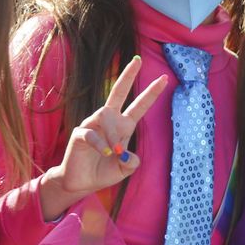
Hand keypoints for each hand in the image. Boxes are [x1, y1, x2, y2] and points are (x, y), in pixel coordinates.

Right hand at [38, 56, 168, 220]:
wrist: (81, 183)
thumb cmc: (103, 172)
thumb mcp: (124, 170)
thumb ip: (131, 163)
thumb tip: (128, 155)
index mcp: (123, 126)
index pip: (139, 106)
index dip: (151, 93)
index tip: (164, 79)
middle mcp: (108, 121)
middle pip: (118, 93)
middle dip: (127, 76)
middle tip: (138, 61)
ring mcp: (92, 125)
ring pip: (104, 115)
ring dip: (112, 133)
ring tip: (114, 151)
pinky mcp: (79, 134)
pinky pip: (90, 132)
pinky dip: (99, 143)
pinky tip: (104, 153)